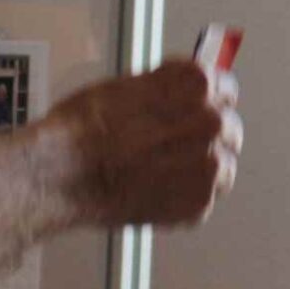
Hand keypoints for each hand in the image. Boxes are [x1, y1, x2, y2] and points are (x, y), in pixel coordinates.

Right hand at [48, 61, 242, 227]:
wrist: (62, 173)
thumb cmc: (83, 128)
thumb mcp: (126, 85)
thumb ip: (165, 89)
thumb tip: (179, 92)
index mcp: (197, 86)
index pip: (225, 88)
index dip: (206, 99)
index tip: (195, 106)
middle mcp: (212, 123)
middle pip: (227, 127)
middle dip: (204, 134)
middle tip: (172, 142)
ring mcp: (210, 166)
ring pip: (222, 165)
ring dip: (199, 166)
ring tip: (160, 168)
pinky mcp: (200, 203)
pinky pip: (204, 196)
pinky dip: (184, 195)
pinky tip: (155, 188)